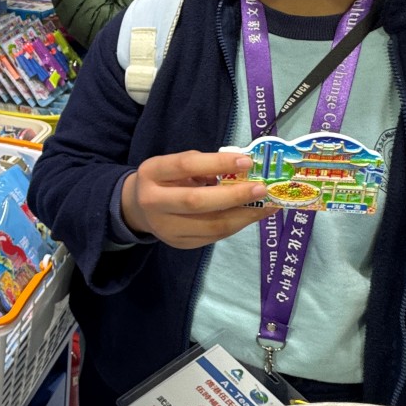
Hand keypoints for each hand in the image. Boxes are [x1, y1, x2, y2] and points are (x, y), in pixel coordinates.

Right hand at [120, 152, 275, 248]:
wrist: (137, 208)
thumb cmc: (165, 180)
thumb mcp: (175, 165)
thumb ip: (202, 165)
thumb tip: (243, 169)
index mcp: (151, 173)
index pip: (186, 165)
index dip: (217, 163)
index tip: (246, 161)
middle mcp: (153, 202)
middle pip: (197, 201)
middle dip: (234, 195)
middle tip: (262, 188)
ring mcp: (166, 228)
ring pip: (211, 225)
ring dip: (244, 215)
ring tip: (267, 205)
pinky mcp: (180, 244)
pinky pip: (214, 236)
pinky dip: (237, 224)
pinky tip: (251, 215)